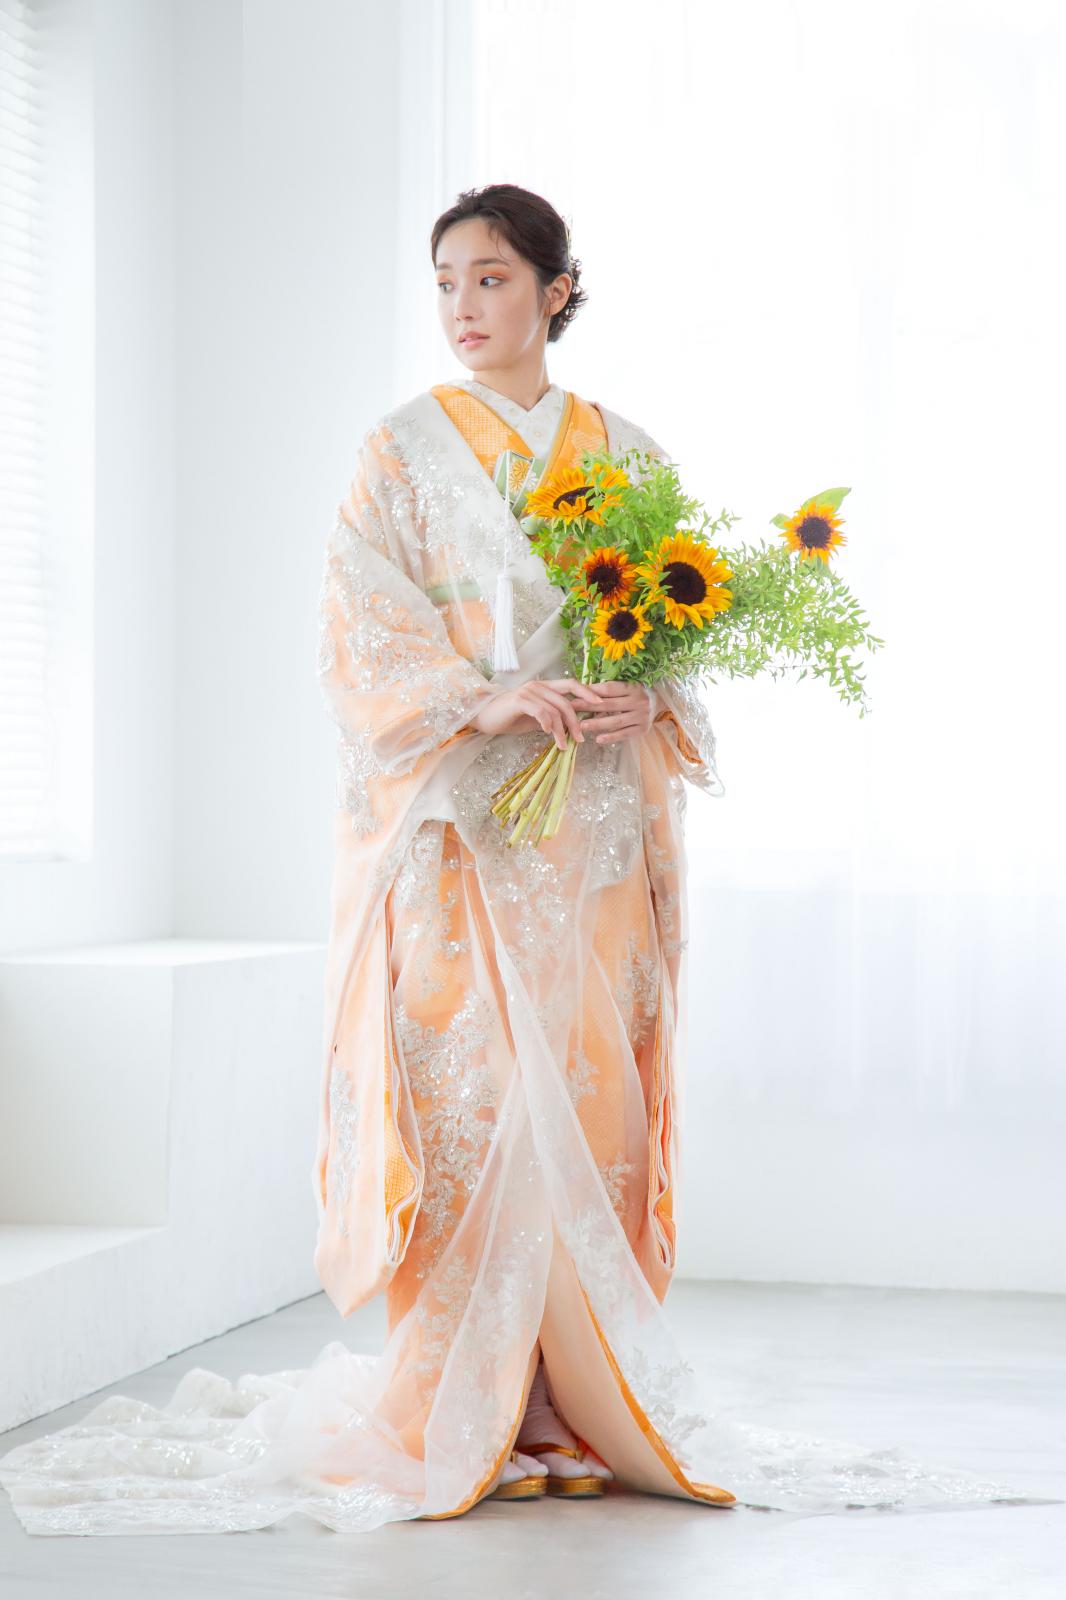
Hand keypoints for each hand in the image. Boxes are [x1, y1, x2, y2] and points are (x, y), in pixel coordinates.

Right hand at [472, 677, 602, 750]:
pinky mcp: (519, 701)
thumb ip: (553, 718)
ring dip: (561, 730)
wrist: (484, 717)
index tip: (601, 704)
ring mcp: (529, 692)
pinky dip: (547, 724)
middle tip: (580, 738)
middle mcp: (538, 686)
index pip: (571, 684)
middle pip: (567, 700)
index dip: (588, 692)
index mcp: (545, 687)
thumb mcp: (536, 718)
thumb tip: (573, 726)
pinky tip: (547, 734)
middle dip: (576, 721)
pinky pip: (541, 712)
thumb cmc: (510, 718)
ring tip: (562, 745)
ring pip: (555, 710)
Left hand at [577, 680, 659, 744]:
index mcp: (633, 688)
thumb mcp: (627, 687)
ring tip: (581, 726)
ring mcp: (641, 716)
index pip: (610, 688)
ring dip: (597, 724)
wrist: (660, 703)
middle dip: (589, 706)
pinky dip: (611, 737)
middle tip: (572, 709)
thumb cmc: (637, 693)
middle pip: (610, 705)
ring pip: (616, 721)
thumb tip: (583, 690)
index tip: (576, 693)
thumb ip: (609, 690)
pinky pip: (624, 734)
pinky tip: (598, 740)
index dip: (592, 691)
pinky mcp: (642, 729)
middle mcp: (639, 701)